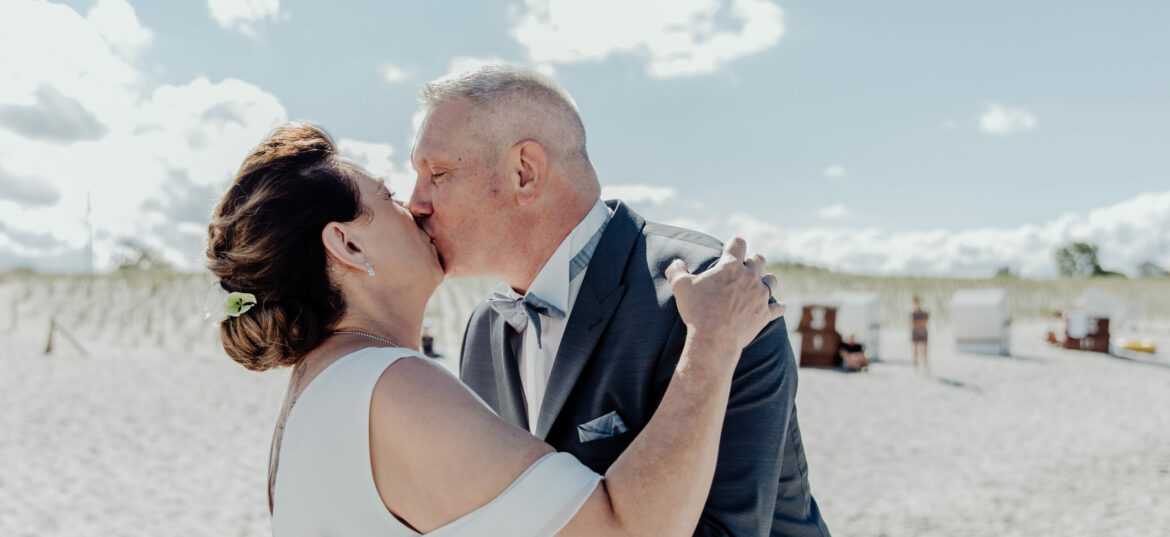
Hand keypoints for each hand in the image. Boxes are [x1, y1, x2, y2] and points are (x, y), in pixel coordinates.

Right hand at [665, 237, 785, 355]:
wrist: (714, 338)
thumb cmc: (697, 311)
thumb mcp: (680, 287)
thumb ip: (677, 270)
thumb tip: (676, 263)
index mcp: (730, 266)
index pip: (738, 243)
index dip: (734, 244)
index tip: (730, 249)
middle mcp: (749, 277)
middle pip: (759, 259)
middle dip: (752, 260)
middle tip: (745, 267)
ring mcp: (760, 296)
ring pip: (772, 280)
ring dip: (766, 279)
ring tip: (761, 283)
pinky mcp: (765, 314)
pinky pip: (778, 308)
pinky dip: (779, 307)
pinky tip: (781, 306)